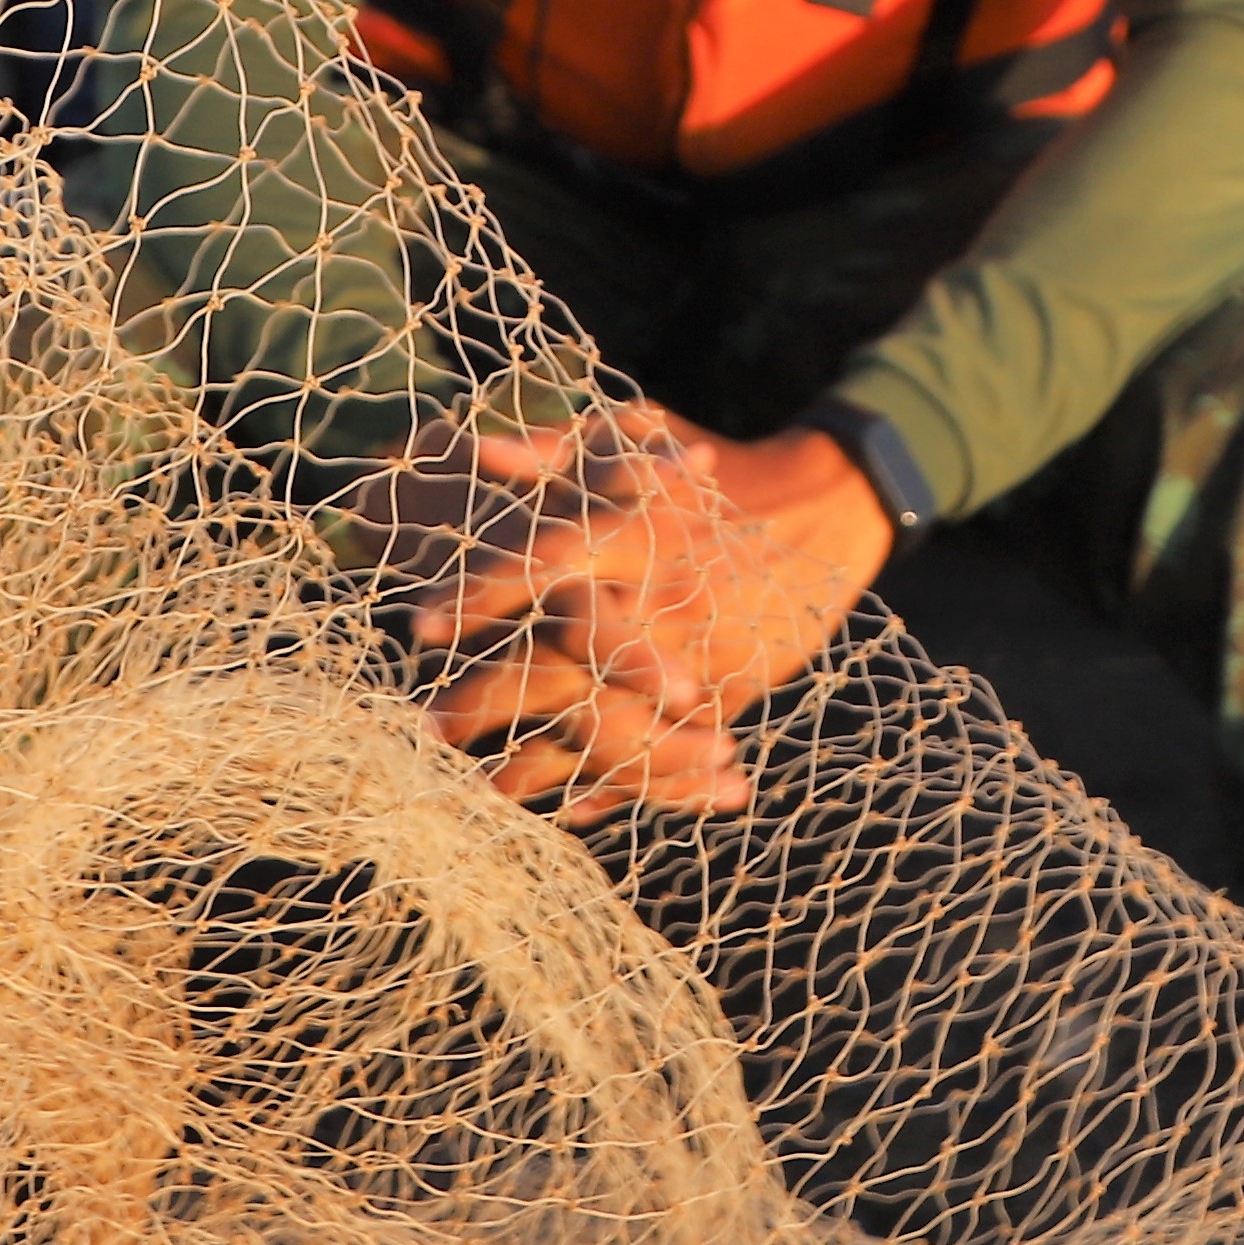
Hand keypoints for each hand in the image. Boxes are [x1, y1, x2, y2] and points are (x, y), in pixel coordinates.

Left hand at [402, 403, 895, 820]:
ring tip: (478, 788)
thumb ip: (559, 448)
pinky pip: (660, 760)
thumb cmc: (712, 472)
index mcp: (636, 531)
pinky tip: (561, 806)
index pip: (545, 560)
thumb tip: (484, 454)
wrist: (825, 511)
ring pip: (604, 730)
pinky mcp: (725, 700)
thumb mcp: (638, 438)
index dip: (481, 592)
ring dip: (535, 768)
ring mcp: (695, 659)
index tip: (418, 626)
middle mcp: (660, 601)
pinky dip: (610, 790)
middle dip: (486, 700)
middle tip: (425, 725)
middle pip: (560, 664)